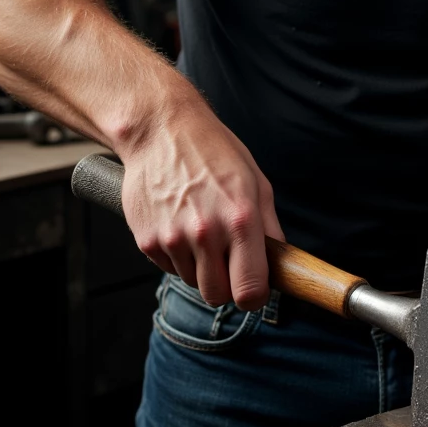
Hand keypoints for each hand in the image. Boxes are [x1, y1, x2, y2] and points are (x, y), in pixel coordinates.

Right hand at [120, 100, 283, 311]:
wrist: (160, 130)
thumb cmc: (212, 151)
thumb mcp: (256, 181)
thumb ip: (270, 228)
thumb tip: (280, 265)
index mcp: (240, 219)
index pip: (249, 291)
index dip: (254, 295)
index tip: (253, 286)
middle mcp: (206, 233)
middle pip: (218, 296)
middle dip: (226, 284)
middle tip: (227, 258)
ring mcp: (173, 238)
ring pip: (192, 283)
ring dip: (200, 267)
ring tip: (200, 229)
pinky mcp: (147, 241)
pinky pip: (168, 268)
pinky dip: (177, 256)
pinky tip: (179, 224)